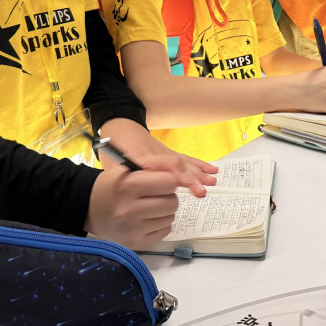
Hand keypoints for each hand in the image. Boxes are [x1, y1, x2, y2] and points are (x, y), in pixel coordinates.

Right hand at [84, 160, 179, 249]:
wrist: (87, 207)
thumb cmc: (113, 184)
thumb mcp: (130, 167)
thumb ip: (159, 165)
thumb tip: (186, 176)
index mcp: (129, 185)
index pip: (170, 182)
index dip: (168, 180)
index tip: (160, 182)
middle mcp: (130, 208)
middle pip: (173, 202)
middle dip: (167, 196)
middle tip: (153, 195)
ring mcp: (133, 229)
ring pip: (170, 217)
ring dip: (164, 211)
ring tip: (147, 207)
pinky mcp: (135, 244)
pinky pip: (165, 231)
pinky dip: (160, 224)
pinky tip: (145, 220)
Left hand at [99, 118, 217, 197]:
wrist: (119, 127)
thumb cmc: (114, 150)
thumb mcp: (113, 167)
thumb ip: (126, 181)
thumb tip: (138, 198)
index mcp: (140, 159)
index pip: (160, 165)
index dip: (173, 174)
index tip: (184, 184)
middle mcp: (156, 155)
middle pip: (176, 164)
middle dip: (191, 178)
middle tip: (201, 191)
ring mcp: (164, 153)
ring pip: (184, 161)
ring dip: (198, 172)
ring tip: (211, 181)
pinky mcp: (169, 153)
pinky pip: (186, 158)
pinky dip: (199, 164)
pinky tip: (211, 169)